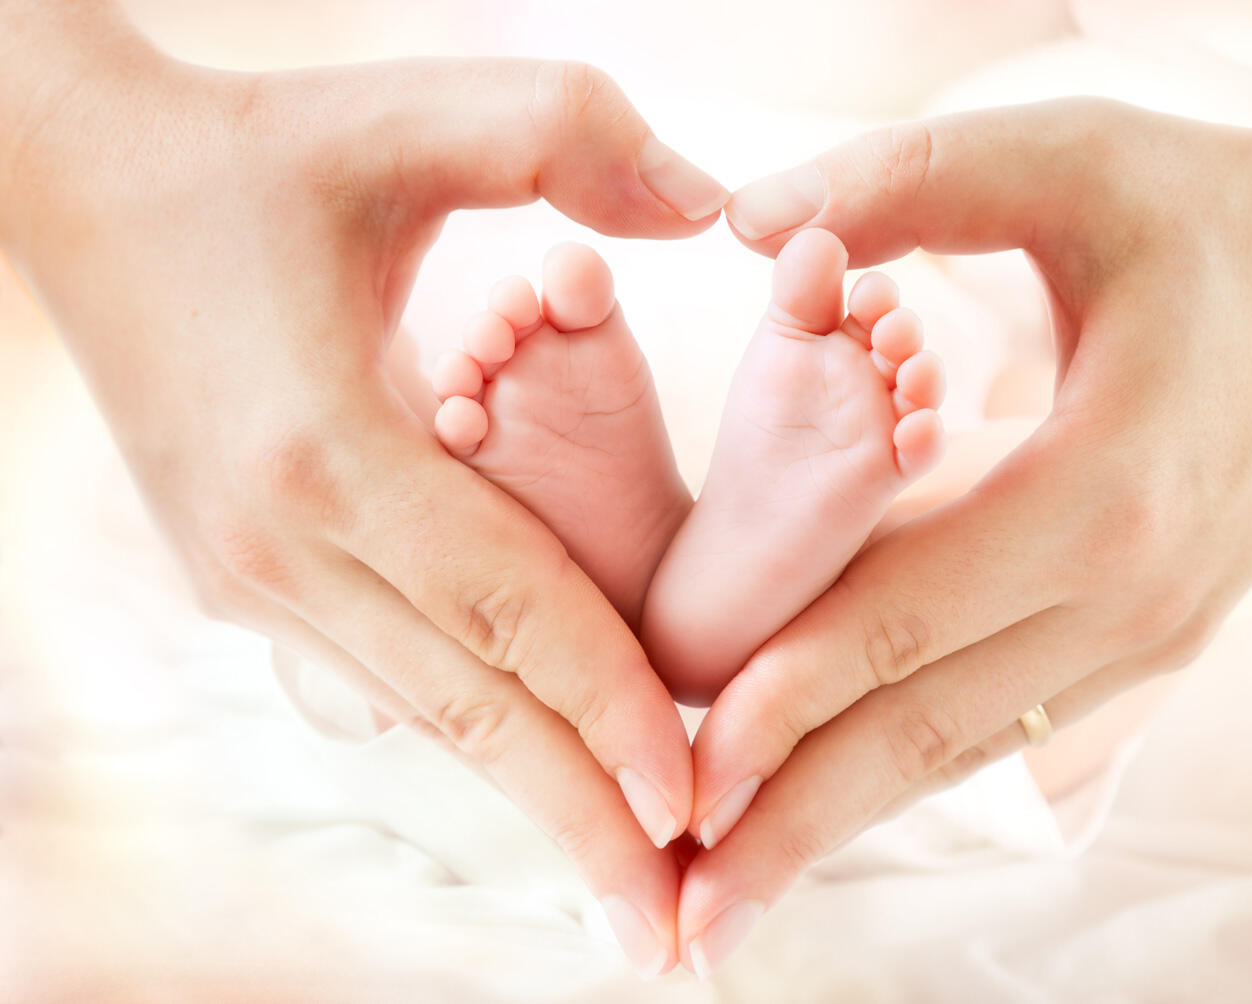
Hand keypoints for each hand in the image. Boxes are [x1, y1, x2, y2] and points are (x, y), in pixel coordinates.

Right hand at [0, 9, 728, 975]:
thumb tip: (715, 205)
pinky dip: (478, 736)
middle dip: (582, 827)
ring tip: (632, 894)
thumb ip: (573, 136)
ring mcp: (256, 576)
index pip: (506, 608)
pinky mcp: (251, 579)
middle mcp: (284, 543)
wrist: (80, 187)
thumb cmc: (262, 151)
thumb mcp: (415, 116)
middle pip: (470, 710)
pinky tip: (542, 784)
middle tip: (676, 941)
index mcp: (329, 445)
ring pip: (427, 716)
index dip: (605, 709)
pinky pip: (387, 679)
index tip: (694, 806)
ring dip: (534, 801)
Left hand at [673, 10, 1251, 971]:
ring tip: (732, 905)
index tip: (679, 788)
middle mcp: (1129, 592)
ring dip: (839, 824)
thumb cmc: (1203, 209)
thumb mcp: (1066, 158)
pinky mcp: (1143, 635)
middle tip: (683, 926)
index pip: (907, 621)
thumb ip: (910, 182)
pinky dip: (905, 769)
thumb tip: (752, 221)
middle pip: (926, 731)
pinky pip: (1003, 722)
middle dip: (793, 827)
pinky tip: (827, 808)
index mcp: (1102, 488)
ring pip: (961, 749)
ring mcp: (1145, 630)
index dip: (782, 705)